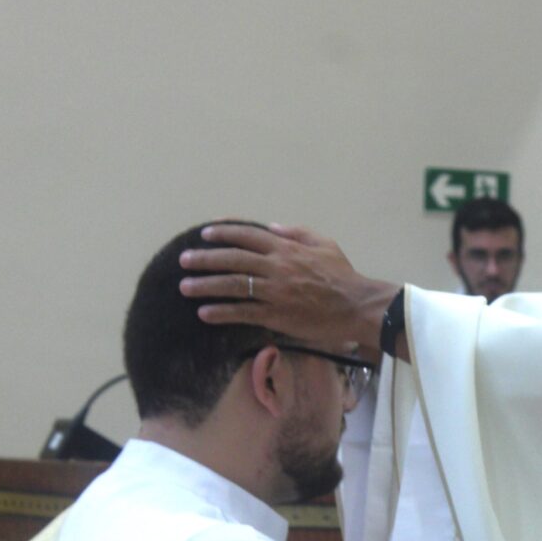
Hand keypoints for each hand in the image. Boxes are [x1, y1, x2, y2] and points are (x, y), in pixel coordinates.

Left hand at [177, 221, 399, 354]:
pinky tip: (205, 313)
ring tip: (185, 287)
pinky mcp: (276, 314)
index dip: (223, 233)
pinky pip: (243, 312)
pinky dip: (222, 312)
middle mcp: (275, 267)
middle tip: (184, 261)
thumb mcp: (325, 244)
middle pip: (232, 260)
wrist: (357, 305)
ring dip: (205, 285)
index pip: (247, 236)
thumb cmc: (343, 275)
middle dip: (204, 259)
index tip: (204, 234)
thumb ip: (298, 233)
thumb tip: (273, 226)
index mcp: (286, 248)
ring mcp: (274, 291)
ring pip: (232, 285)